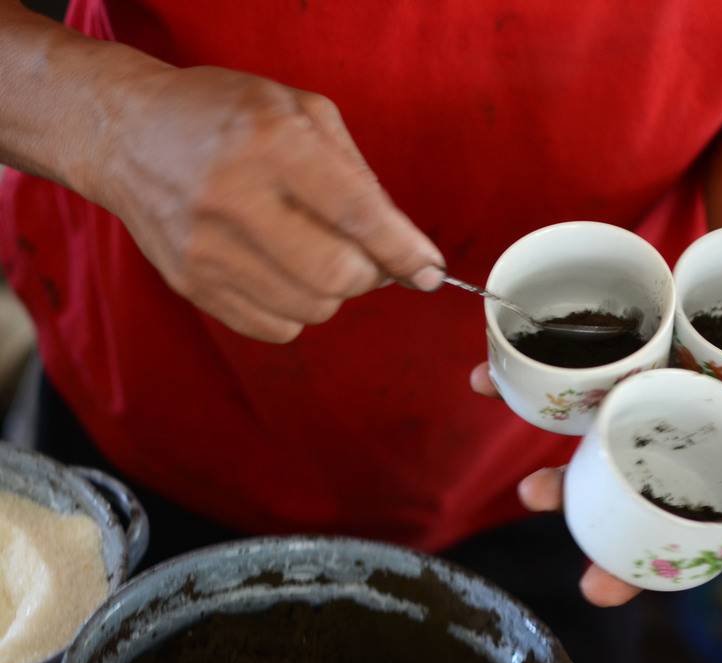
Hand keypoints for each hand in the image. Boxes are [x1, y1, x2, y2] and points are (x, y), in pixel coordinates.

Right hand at [94, 66, 443, 341]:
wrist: (127, 134)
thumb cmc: (228, 117)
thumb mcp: (300, 112)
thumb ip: (360, 175)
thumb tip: (406, 246)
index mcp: (271, 141)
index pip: (358, 214)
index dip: (404, 250)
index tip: (430, 270)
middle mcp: (233, 196)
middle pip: (338, 275)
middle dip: (370, 274)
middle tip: (367, 256)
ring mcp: (206, 247)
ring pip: (312, 308)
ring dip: (333, 291)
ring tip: (316, 254)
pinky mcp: (191, 284)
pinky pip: (276, 327)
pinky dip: (297, 309)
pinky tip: (283, 272)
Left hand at [469, 337, 721, 605]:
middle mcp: (691, 464)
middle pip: (657, 530)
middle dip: (631, 569)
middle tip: (604, 584)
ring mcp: (645, 429)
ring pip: (598, 476)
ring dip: (556, 490)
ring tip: (526, 491)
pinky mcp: (611, 384)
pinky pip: (561, 399)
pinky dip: (520, 396)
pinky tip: (484, 392)